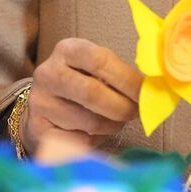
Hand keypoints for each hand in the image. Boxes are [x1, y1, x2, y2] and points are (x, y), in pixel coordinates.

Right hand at [22, 38, 141, 163]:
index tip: (146, 93)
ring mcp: (40, 102)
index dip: (128, 79)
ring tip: (116, 120)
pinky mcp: (38, 128)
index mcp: (67, 50)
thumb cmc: (83, 81)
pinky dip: (96, 141)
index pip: (100, 61)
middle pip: (92, 93)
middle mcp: (48, 73)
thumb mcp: (97, 68)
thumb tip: (152, 90)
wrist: (46, 102)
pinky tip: (95, 132)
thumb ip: (120, 74)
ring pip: (89, 122)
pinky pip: (79, 141)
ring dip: (112, 126)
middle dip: (122, 107)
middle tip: (136, 113)